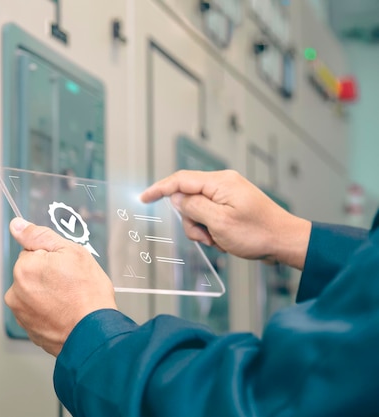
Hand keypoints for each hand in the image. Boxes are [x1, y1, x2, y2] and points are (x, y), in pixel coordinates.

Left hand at [5, 218, 116, 356]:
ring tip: (70, 300)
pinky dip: (49, 312)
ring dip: (48, 294)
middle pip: (32, 273)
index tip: (66, 269)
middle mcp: (16, 292)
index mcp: (23, 269)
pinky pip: (38, 312)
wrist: (94, 333)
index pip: (34, 252)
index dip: (54, 258)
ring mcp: (21, 314)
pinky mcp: (29, 330)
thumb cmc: (87, 294)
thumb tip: (17, 225)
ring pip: (35, 293)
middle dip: (48, 276)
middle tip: (71, 284)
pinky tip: (66, 313)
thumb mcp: (71, 251)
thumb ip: (39, 236)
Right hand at [140, 170, 310, 269]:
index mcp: (220, 183)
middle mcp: (223, 183)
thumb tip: (176, 198)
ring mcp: (228, 194)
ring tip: (218, 240)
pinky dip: (211, 228)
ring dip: (201, 228)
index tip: (144, 198)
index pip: (180, 180)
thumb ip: (194, 207)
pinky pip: (209, 214)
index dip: (159, 189)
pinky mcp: (231, 204)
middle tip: (205, 236)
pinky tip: (223, 239)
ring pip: (197, 209)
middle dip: (190, 221)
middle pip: (188, 198)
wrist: (285, 241)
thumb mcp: (220, 223)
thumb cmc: (259, 233)